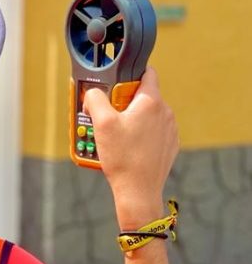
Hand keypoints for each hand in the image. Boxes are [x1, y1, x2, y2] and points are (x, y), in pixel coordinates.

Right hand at [83, 68, 178, 227]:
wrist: (138, 190)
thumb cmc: (122, 157)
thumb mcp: (101, 123)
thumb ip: (95, 99)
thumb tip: (93, 92)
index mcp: (151, 102)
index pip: (146, 73)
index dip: (127, 77)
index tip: (113, 91)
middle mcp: (165, 112)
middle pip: (141, 97)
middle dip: (122, 104)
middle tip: (106, 120)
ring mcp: (169, 129)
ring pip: (146, 115)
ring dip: (130, 121)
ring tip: (113, 138)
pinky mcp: (169, 145)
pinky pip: (151, 132)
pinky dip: (139, 135)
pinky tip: (126, 148)